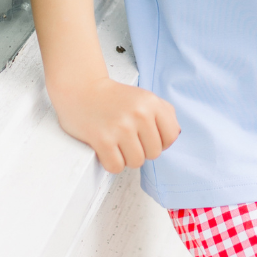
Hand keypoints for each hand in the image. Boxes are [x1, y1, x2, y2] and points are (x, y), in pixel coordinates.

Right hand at [49, 76, 179, 173]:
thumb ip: (165, 113)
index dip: (161, 142)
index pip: (171, 137)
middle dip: (142, 150)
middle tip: (128, 138)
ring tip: (117, 143)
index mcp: (151, 103)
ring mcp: (121, 127)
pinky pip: (116, 167)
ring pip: (136, 162)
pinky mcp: (102, 140)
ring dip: (126, 157)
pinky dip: (112, 163)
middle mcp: (139, 114)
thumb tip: (175, 135)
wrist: (81, 89)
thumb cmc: (114, 98)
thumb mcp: (144, 97)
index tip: (147, 137)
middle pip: (154, 153)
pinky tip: (107, 149)